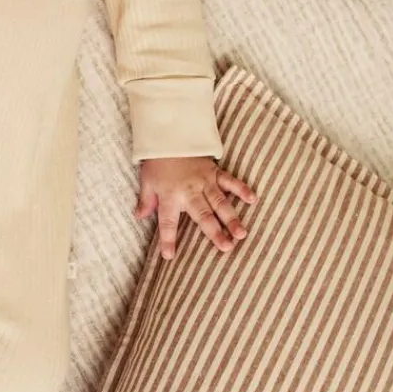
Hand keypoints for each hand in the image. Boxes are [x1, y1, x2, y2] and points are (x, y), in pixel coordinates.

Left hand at [135, 156, 256, 260]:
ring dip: (232, 218)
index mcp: (170, 196)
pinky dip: (241, 189)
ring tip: (242, 233)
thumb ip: (146, 201)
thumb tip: (139, 217)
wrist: (168, 135)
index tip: (169, 255)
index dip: (168, 239)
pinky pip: (230, 181)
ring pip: (220, 202)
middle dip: (215, 232)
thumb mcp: (147, 181)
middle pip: (203, 215)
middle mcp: (189, 191)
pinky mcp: (214, 172)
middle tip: (227, 247)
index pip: (167, 222)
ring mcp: (204, 181)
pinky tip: (252, 199)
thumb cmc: (157, 161)